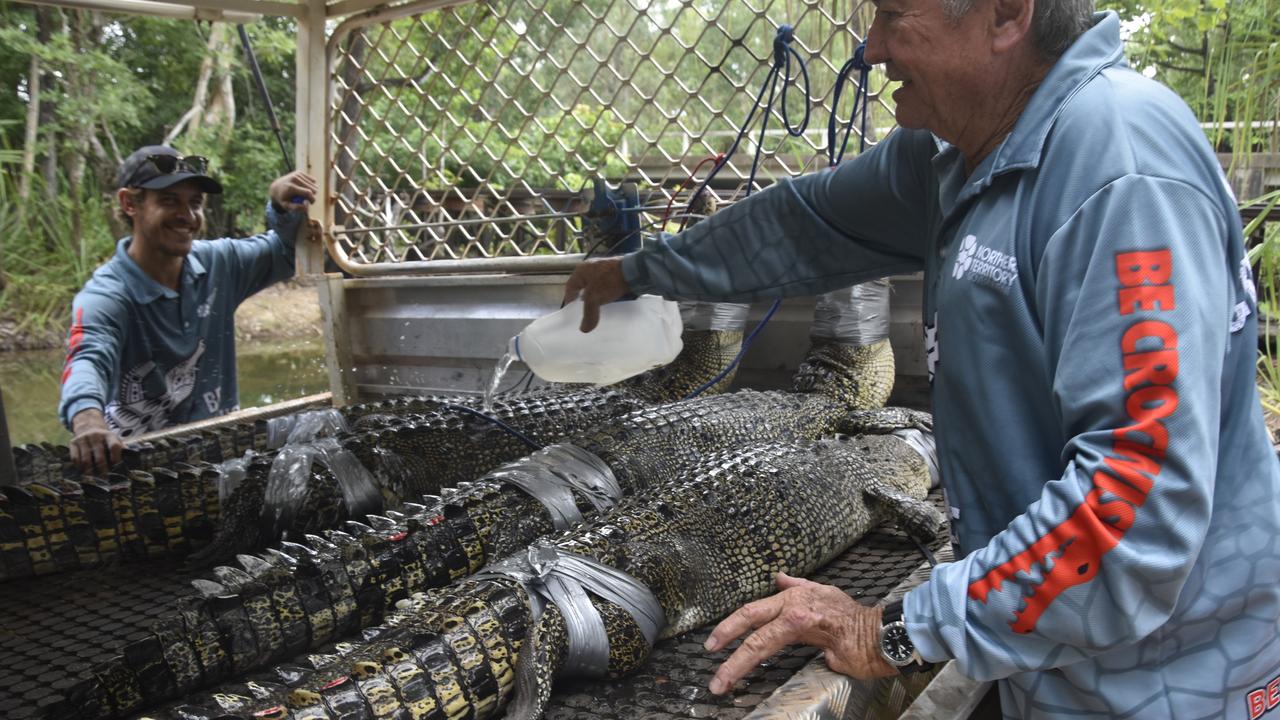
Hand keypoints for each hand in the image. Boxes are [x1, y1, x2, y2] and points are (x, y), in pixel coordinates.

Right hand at [69, 408, 124, 474]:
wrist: (88, 427)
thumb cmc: (105, 440)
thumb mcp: (115, 440)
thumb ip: (122, 450)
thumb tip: (132, 464)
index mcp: (109, 435)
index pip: (114, 446)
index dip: (116, 458)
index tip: (117, 468)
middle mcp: (96, 436)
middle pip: (99, 456)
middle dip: (103, 470)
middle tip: (105, 480)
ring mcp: (84, 439)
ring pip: (86, 459)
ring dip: (89, 472)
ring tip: (92, 480)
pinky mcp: (73, 442)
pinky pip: (75, 458)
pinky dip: (78, 467)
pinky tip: (82, 472)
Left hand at [268, 171, 317, 211]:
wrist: (276, 187)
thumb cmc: (283, 199)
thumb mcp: (287, 206)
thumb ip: (297, 208)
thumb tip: (306, 205)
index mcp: (291, 187)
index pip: (308, 193)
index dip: (312, 199)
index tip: (311, 203)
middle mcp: (294, 178)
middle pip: (314, 188)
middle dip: (312, 195)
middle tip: (306, 199)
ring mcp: (297, 174)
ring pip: (314, 184)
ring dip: (311, 190)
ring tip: (304, 193)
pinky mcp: (299, 172)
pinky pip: (313, 180)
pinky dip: (310, 185)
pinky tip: (304, 187)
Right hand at [562, 257, 630, 331]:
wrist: (634, 270)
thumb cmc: (608, 281)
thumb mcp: (595, 298)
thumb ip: (589, 314)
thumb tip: (584, 329)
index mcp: (581, 270)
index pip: (570, 287)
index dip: (569, 299)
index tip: (571, 311)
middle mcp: (591, 268)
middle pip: (582, 287)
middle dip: (582, 299)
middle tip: (583, 312)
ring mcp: (604, 269)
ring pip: (595, 287)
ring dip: (595, 297)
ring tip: (597, 309)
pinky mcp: (615, 272)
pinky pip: (606, 286)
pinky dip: (605, 294)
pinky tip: (609, 302)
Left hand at [703, 572, 896, 694]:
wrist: (882, 634)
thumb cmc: (854, 622)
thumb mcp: (824, 595)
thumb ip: (798, 587)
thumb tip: (780, 579)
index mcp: (795, 599)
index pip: (754, 610)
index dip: (730, 625)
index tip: (713, 642)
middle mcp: (795, 607)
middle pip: (751, 618)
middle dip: (725, 637)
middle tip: (708, 656)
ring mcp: (805, 622)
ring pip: (762, 640)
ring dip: (737, 663)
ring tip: (721, 682)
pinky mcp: (818, 643)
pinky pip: (788, 657)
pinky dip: (767, 669)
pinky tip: (753, 683)